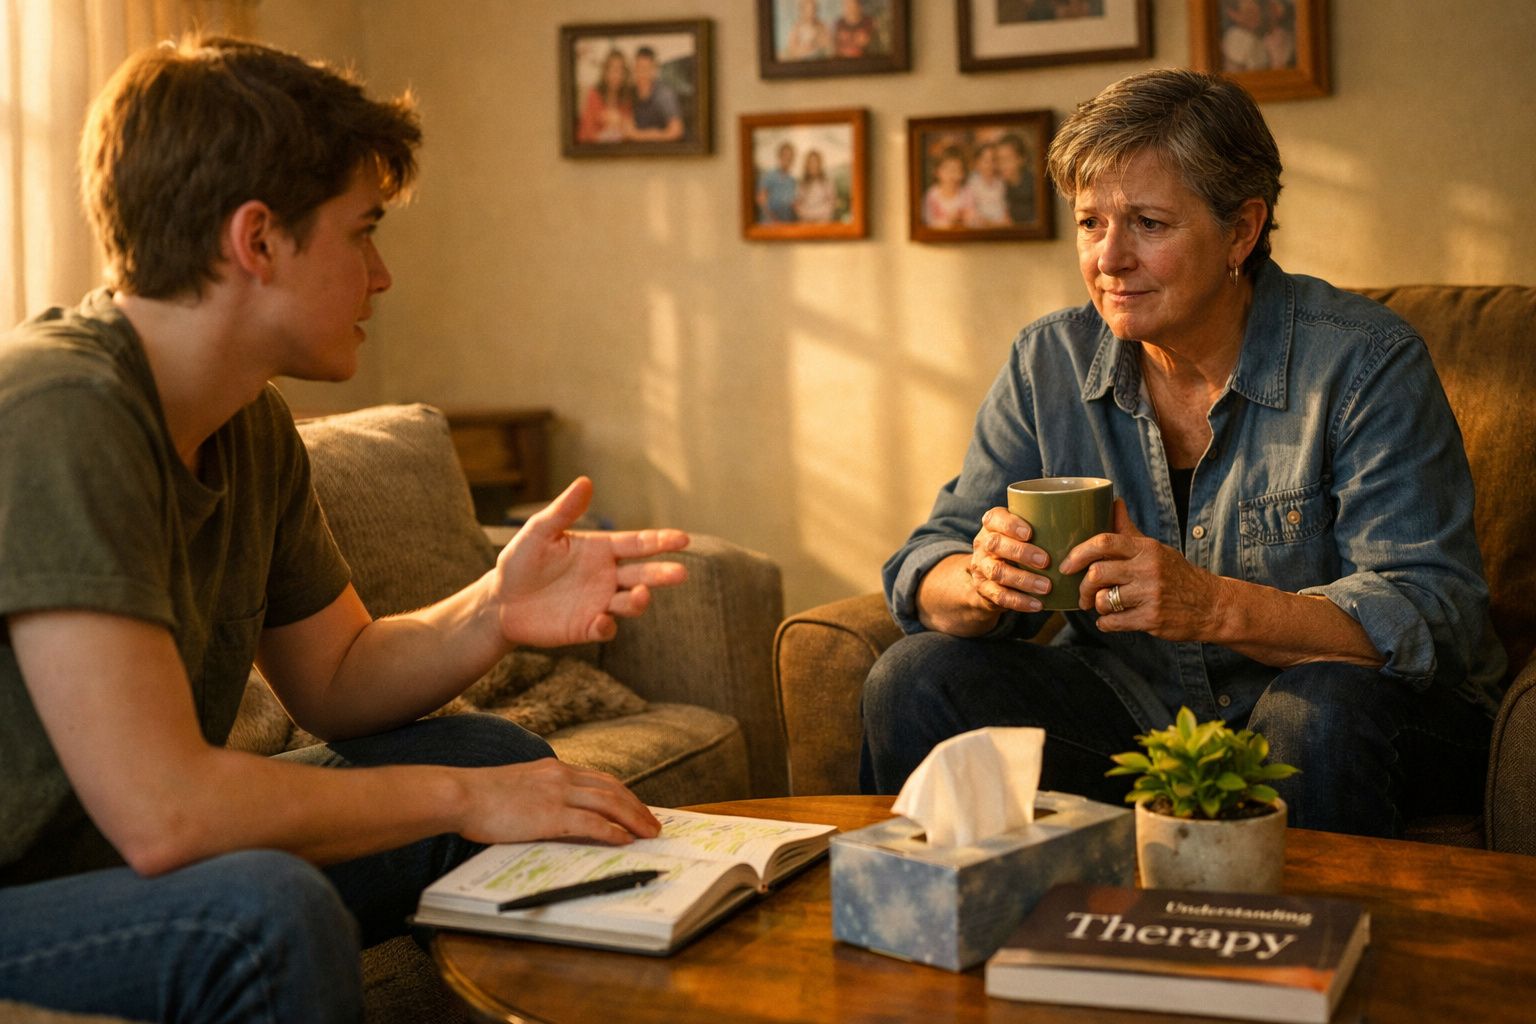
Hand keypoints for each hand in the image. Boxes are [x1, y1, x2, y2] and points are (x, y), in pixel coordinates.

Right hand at [460, 758, 660, 845]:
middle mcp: (561, 776)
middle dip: (637, 807)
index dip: (623, 794)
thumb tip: (553, 814)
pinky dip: (612, 831)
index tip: (636, 806)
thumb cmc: (480, 796)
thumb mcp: (518, 786)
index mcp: (553, 768)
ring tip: (649, 833)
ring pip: (609, 803)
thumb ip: (540, 794)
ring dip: (634, 819)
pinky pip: (591, 822)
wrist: (460, 794)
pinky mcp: (549, 815)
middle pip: (612, 789)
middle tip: (653, 823)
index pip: (599, 779)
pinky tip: (625, 840)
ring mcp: (557, 794)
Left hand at [493, 477, 688, 646]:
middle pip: (643, 574)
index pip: (637, 543)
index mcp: (601, 549)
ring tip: (641, 596)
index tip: (683, 539)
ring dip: (639, 600)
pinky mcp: (586, 627)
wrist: (500, 601)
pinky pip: (605, 628)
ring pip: (630, 602)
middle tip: (681, 573)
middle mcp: (607, 576)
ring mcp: (599, 602)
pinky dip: (607, 626)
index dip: (660, 541)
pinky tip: (602, 621)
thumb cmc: (520, 561)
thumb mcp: (538, 532)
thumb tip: (585, 481)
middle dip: (663, 573)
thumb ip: (564, 511)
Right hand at [965, 505, 1054, 613]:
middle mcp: (983, 544)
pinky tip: (1038, 604)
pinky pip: (1000, 596)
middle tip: (1045, 561)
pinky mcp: (984, 589)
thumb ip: (1041, 527)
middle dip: (1021, 553)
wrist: (989, 576)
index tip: (1030, 533)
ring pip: (998, 572)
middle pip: (995, 544)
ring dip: (1024, 580)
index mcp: (992, 525)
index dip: (1010, 525)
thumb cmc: (1017, 547)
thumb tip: (1085, 524)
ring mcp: (981, 567)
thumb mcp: (1021, 533)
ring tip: (1046, 587)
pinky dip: (1020, 601)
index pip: (994, 518)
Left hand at [1062, 499, 1222, 640]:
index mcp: (1146, 549)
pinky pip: (1114, 622)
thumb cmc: (1177, 575)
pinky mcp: (1152, 619)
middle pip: (1097, 573)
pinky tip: (1110, 620)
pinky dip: (1105, 623)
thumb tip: (1114, 502)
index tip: (1067, 565)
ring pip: (1103, 600)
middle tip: (1083, 596)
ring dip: (1096, 606)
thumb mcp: (1156, 549)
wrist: (1212, 605)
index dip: (1078, 553)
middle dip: (1083, 587)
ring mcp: (1151, 595)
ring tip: (1102, 607)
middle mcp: (1148, 569)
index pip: (1104, 542)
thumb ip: (1128, 530)